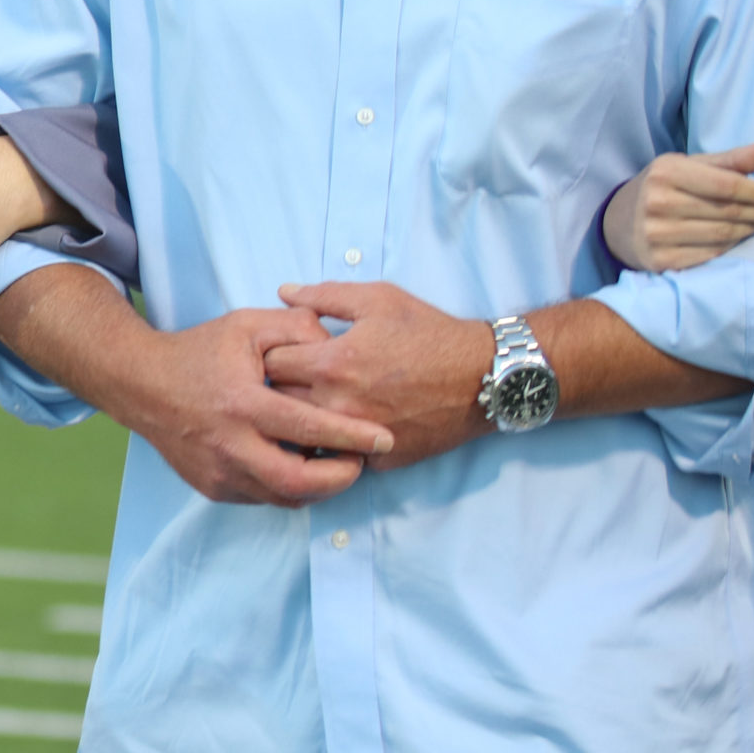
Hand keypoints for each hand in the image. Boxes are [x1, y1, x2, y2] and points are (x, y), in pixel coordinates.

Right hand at [104, 308, 397, 505]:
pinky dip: (288, 486)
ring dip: (317, 486)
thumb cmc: (199, 351)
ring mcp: (219, 473)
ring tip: (336, 464)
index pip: (308, 429)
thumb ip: (295, 327)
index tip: (385, 439)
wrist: (140, 384)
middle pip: (299, 482)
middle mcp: (230, 446)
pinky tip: (300, 465)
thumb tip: (334, 343)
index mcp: (242, 404)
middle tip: (361, 463)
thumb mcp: (246, 325)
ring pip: (283, 497)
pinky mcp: (212, 488)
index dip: (352, 437)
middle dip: (340, 479)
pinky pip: (262, 497)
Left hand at [263, 282, 493, 471]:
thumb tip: (282, 293)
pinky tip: (340, 424)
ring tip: (313, 400)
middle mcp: (339, 404)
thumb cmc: (430, 333)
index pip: (271, 362)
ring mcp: (357, 436)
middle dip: (280, 385)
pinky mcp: (377, 459)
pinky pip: (336, 454)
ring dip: (300, 417)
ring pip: (302, 433)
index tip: (286, 349)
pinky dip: (333, 441)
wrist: (482, 378)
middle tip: (295, 374)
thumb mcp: (378, 299)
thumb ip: (323, 296)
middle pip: (278, 399)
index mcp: (333, 363)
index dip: (274, 352)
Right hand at [602, 141, 753, 272]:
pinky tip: (735, 239)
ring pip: (721, 234)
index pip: (725, 184)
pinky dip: (729, 247)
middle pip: (726, 211)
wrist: (617, 223)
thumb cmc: (661, 188)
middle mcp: (658, 202)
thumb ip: (730, 159)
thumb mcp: (688, 166)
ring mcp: (657, 233)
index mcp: (665, 172)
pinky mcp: (660, 259)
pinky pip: (710, 254)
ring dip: (747, 230)